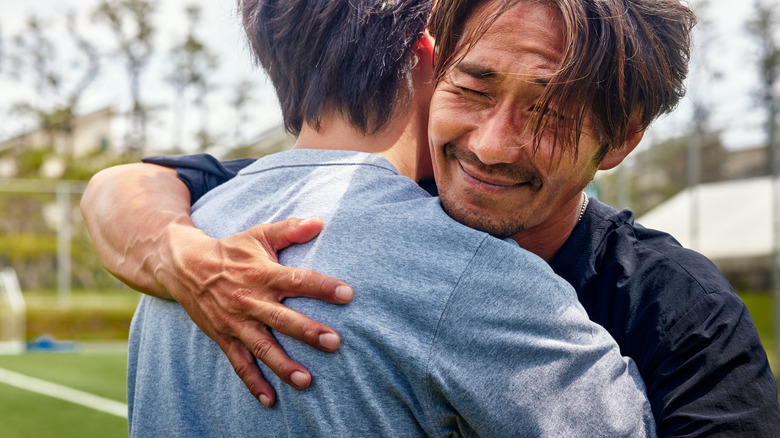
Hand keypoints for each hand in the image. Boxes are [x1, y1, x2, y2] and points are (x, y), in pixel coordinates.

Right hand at [156, 217, 352, 406]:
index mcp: (262, 274)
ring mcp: (236, 322)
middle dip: (308, 331)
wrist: (184, 267)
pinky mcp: (224, 338)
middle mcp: (250, 300)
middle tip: (334, 341)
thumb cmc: (232, 250)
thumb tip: (320, 221)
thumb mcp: (259, 235)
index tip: (347, 294)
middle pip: (282, 318)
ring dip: (283, 365)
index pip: (296, 280)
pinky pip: (239, 363)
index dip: (322, 287)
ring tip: (306, 380)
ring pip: (262, 346)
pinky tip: (270, 400)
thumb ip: (290, 230)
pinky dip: (253, 382)